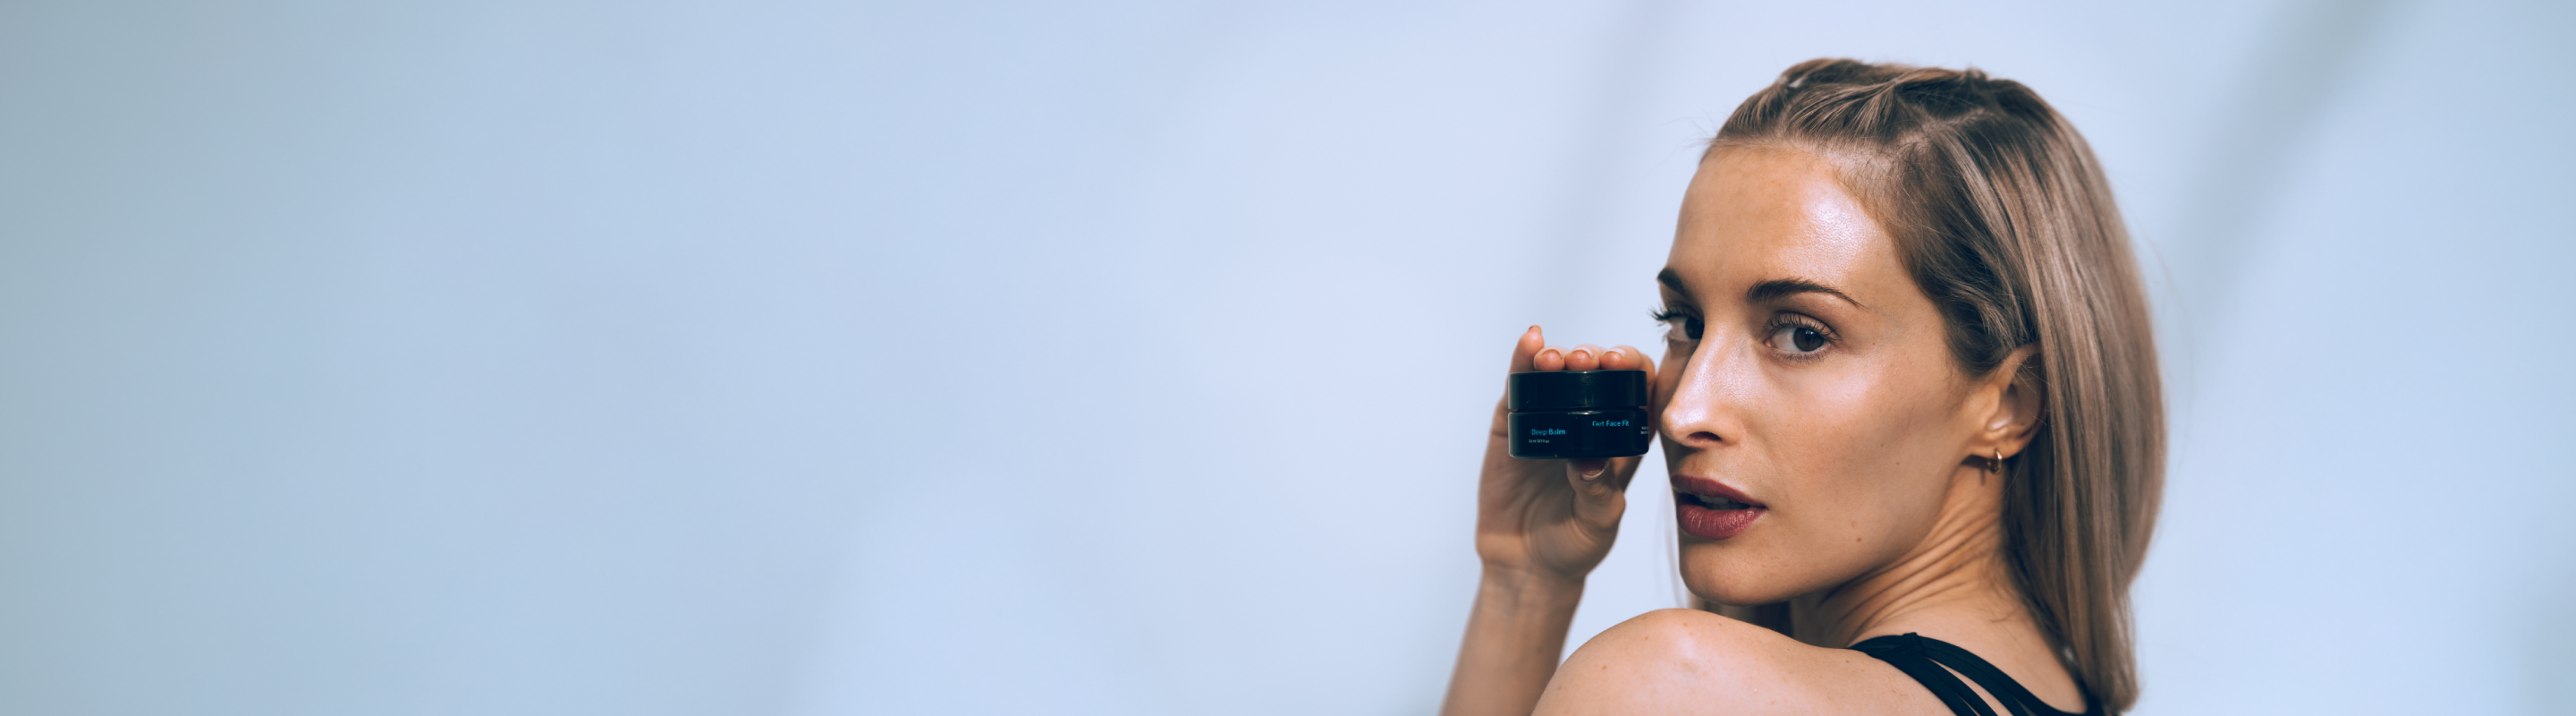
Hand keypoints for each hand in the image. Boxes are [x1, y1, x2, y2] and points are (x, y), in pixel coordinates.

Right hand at [1473, 326, 1657, 587]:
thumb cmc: (1574, 545)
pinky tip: (1530, 341)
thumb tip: (1590, 462)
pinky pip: (1519, 387)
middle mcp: (1587, 423)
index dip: (1635, 371)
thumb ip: (1598, 494)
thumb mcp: (1597, 524)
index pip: (1637, 392)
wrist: (1525, 564)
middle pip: (1597, 375)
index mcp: (1621, 441)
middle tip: (1591, 361)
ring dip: (1559, 357)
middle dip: (1596, 359)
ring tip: (1556, 358)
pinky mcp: (1512, 424)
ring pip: (1557, 374)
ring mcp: (1548, 420)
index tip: (1626, 365)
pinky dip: (1523, 360)